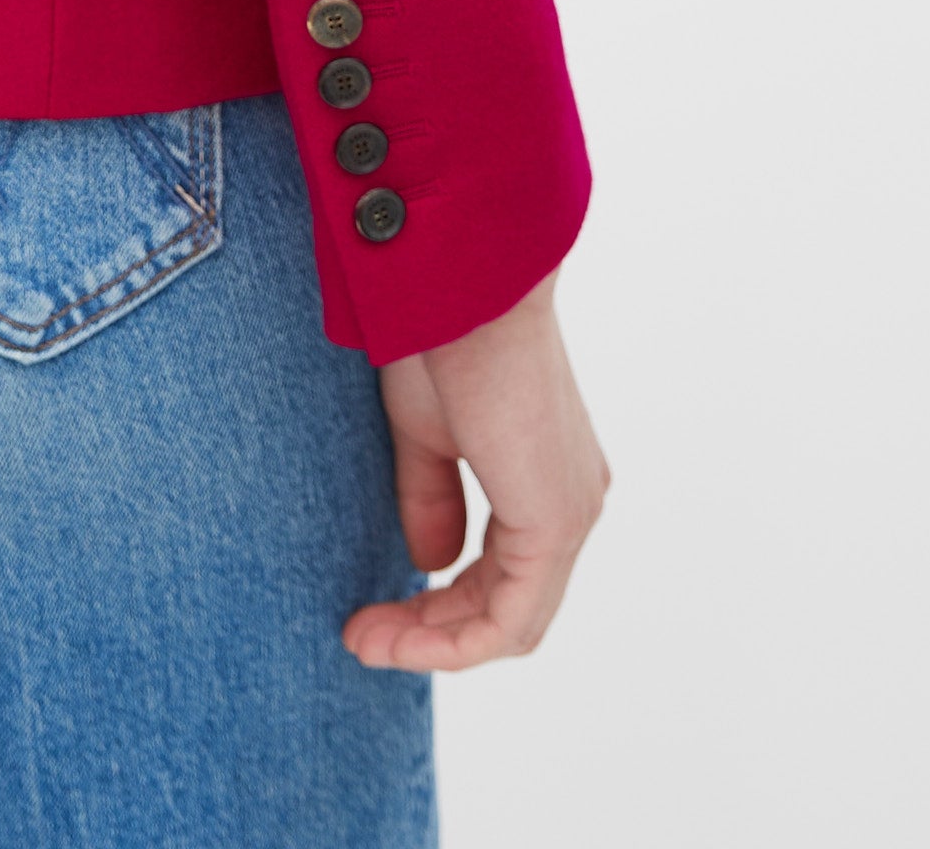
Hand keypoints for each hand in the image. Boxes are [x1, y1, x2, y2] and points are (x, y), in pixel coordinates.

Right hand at [343, 270, 606, 670]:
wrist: (458, 287)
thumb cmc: (440, 336)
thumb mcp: (426, 431)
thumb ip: (433, 497)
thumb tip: (433, 563)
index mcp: (546, 476)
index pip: (501, 576)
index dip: (436, 608)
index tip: (366, 613)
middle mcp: (572, 500)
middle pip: (505, 607)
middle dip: (428, 631)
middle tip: (358, 634)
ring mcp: (569, 515)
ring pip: (509, 620)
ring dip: (432, 643)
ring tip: (363, 640)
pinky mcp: (553, 524)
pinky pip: (509, 618)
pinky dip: (451, 642)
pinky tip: (395, 638)